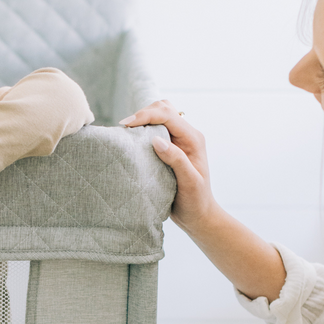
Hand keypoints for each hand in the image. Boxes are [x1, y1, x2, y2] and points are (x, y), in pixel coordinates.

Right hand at [120, 99, 215, 233]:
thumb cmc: (195, 201)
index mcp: (193, 139)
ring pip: (159, 115)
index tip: (125, 124)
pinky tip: (132, 139)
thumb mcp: (189, 183)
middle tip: (124, 127)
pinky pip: (155, 129)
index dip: (145, 115)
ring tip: (127, 131)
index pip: (168, 115)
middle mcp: (187, 135)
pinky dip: (142, 129)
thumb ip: (176, 160)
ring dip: (143, 119)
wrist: (198, 215)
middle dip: (143, 113)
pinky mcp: (170, 147)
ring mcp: (178, 140)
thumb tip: (156, 140)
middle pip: (163, 108)